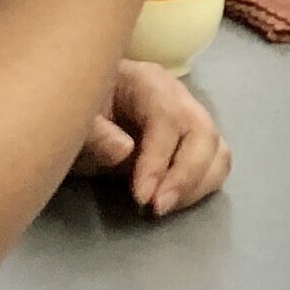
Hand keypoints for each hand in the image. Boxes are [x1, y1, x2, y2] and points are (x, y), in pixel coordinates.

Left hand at [79, 60, 228, 215]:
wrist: (81, 105)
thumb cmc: (78, 109)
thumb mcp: (73, 118)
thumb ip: (92, 133)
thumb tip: (124, 151)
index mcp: (148, 82)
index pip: (167, 118)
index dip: (159, 160)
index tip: (141, 197)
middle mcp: (178, 97)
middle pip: (203, 133)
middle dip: (186, 176)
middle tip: (157, 207)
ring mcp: (191, 119)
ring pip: (216, 151)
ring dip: (196, 185)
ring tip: (162, 207)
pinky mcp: (194, 143)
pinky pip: (214, 164)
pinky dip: (199, 187)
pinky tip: (171, 201)